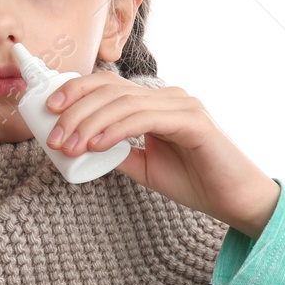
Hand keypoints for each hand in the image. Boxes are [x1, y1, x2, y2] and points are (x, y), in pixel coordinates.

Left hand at [43, 73, 279, 234]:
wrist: (235, 200)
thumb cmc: (195, 181)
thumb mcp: (144, 166)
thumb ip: (118, 151)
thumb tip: (82, 144)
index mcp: (155, 102)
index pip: (108, 84)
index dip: (75, 90)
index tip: (49, 110)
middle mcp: (168, 96)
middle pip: (110, 89)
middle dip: (76, 110)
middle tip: (55, 137)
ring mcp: (182, 104)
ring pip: (124, 102)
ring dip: (90, 123)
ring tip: (70, 146)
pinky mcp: (193, 120)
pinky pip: (146, 118)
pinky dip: (117, 130)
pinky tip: (98, 145)